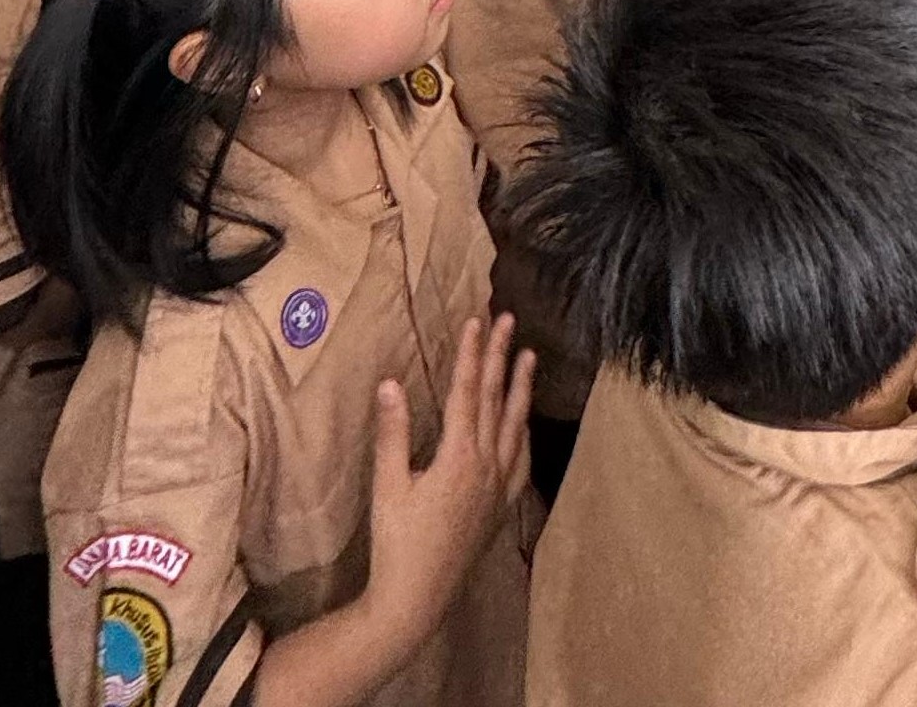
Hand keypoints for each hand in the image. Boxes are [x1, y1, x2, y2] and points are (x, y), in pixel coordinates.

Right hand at [362, 317, 533, 639]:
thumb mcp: (387, 485)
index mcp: (458, 457)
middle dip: (501, 357)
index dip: (471, 353)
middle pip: (497, 399)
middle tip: (509, 320)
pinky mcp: (500, 507)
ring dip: (521, 388)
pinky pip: (520, 460)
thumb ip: (392, 432)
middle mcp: (487, 466)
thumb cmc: (395, 542)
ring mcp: (498, 488)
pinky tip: (523, 424)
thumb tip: (390, 382)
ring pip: (515, 425)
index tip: (477, 319)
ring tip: (529, 357)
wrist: (417, 598)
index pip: (467, 391)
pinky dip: (523, 433)